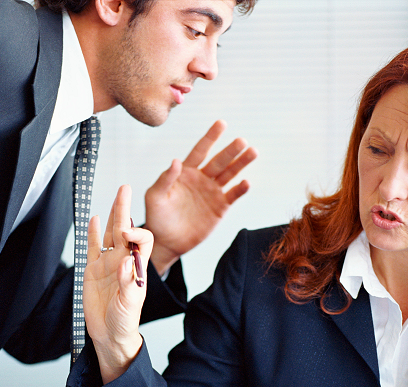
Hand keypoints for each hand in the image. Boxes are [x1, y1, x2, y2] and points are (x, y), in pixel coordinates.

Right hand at [84, 185, 152, 383]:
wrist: (110, 335)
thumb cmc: (125, 322)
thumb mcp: (129, 305)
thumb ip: (127, 284)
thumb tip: (126, 260)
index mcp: (137, 268)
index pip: (142, 241)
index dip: (136, 233)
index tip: (126, 234)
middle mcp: (124, 262)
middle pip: (126, 229)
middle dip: (125, 209)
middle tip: (125, 188)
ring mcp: (108, 264)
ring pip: (110, 234)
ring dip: (113, 215)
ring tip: (116, 195)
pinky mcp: (93, 271)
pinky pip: (93, 247)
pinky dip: (93, 233)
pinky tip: (94, 219)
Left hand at [144, 120, 257, 273]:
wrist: (166, 241)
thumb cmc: (157, 216)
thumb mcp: (155, 196)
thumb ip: (165, 179)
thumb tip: (176, 161)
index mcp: (186, 172)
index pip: (200, 151)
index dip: (210, 137)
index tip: (222, 123)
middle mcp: (202, 179)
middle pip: (219, 161)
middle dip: (230, 151)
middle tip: (242, 141)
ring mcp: (212, 192)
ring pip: (230, 174)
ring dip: (241, 164)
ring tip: (253, 152)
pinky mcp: (220, 208)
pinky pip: (232, 196)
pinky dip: (240, 189)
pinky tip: (246, 182)